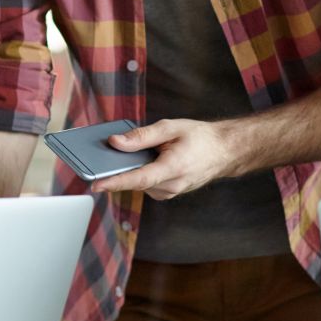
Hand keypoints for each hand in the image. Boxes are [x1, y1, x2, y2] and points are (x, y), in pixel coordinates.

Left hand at [104, 118, 238, 199]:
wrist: (225, 151)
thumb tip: (115, 142)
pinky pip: (147, 184)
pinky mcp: (168, 192)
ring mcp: (171, 192)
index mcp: (173, 168)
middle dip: (116, 171)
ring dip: (130, 170)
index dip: (114, 182)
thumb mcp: (170, 128)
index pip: (138, 179)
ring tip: (129, 152)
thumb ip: (142, 136)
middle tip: (97, 158)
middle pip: (135, 181)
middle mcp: (171, 185)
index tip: (95, 185)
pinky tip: (142, 159)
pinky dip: (140, 172)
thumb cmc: (200, 137)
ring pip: (140, 183)